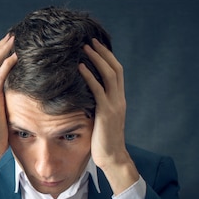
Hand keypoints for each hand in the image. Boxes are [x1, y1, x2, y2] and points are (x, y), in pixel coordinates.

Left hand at [79, 39, 137, 193]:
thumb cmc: (102, 141)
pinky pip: (98, 90)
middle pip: (114, 68)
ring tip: (85, 48)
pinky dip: (89, 77)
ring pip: (109, 75)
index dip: (107, 58)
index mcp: (119, 100)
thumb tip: (81, 98)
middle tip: (90, 40)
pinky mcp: (106, 113)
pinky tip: (79, 68)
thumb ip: (96, 107)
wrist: (113, 158)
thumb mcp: (100, 120)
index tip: (96, 46)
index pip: (116, 73)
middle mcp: (119, 99)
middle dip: (102, 53)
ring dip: (96, 59)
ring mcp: (114, 105)